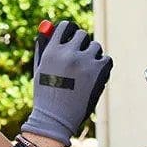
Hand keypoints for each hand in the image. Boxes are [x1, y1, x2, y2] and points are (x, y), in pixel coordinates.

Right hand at [21, 20, 112, 146]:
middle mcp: (68, 53)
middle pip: (82, 35)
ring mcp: (84, 62)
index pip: (65, 26)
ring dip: (92, 55)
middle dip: (81, 44)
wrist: (55, 120)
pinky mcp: (98, 72)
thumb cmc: (46, 96)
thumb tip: (48, 28)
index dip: (70, 31)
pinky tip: (95, 77)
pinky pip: (106, 59)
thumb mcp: (39, 69)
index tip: (72, 37)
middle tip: (79, 57)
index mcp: (52, 51)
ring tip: (85, 71)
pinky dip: (103, 66)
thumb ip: (43, 48)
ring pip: (95, 47)